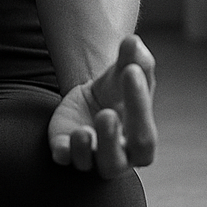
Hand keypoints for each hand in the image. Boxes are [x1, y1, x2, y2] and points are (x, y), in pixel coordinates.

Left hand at [48, 35, 156, 177]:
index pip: (144, 134)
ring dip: (84, 148)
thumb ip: (134, 60)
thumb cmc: (118, 91)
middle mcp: (118, 156)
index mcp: (140, 141)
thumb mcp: (126, 73)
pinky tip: (65, 138)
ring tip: (82, 130)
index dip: (139, 103)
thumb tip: (133, 41)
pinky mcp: (65, 150)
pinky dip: (64, 151)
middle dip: (111, 138)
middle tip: (106, 113)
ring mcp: (90, 156)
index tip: (130, 70)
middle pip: (119, 160)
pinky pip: (63, 158)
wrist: (91, 100)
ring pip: (89, 164)